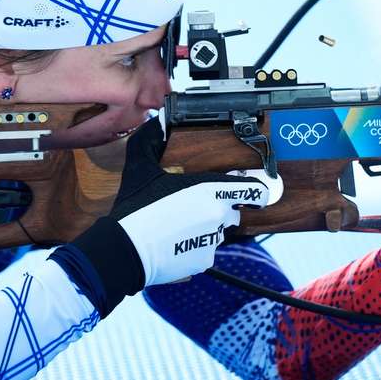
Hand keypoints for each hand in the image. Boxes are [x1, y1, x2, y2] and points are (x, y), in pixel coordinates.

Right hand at [110, 117, 268, 285]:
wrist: (124, 250)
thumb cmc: (135, 207)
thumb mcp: (140, 166)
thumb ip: (152, 138)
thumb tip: (156, 118)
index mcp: (211, 190)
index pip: (256, 191)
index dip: (256, 190)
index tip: (250, 191)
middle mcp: (219, 215)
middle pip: (233, 210)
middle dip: (219, 207)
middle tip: (192, 205)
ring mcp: (213, 240)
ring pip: (217, 231)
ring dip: (204, 227)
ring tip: (176, 225)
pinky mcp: (204, 261)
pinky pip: (205, 250)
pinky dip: (193, 247)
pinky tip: (172, 243)